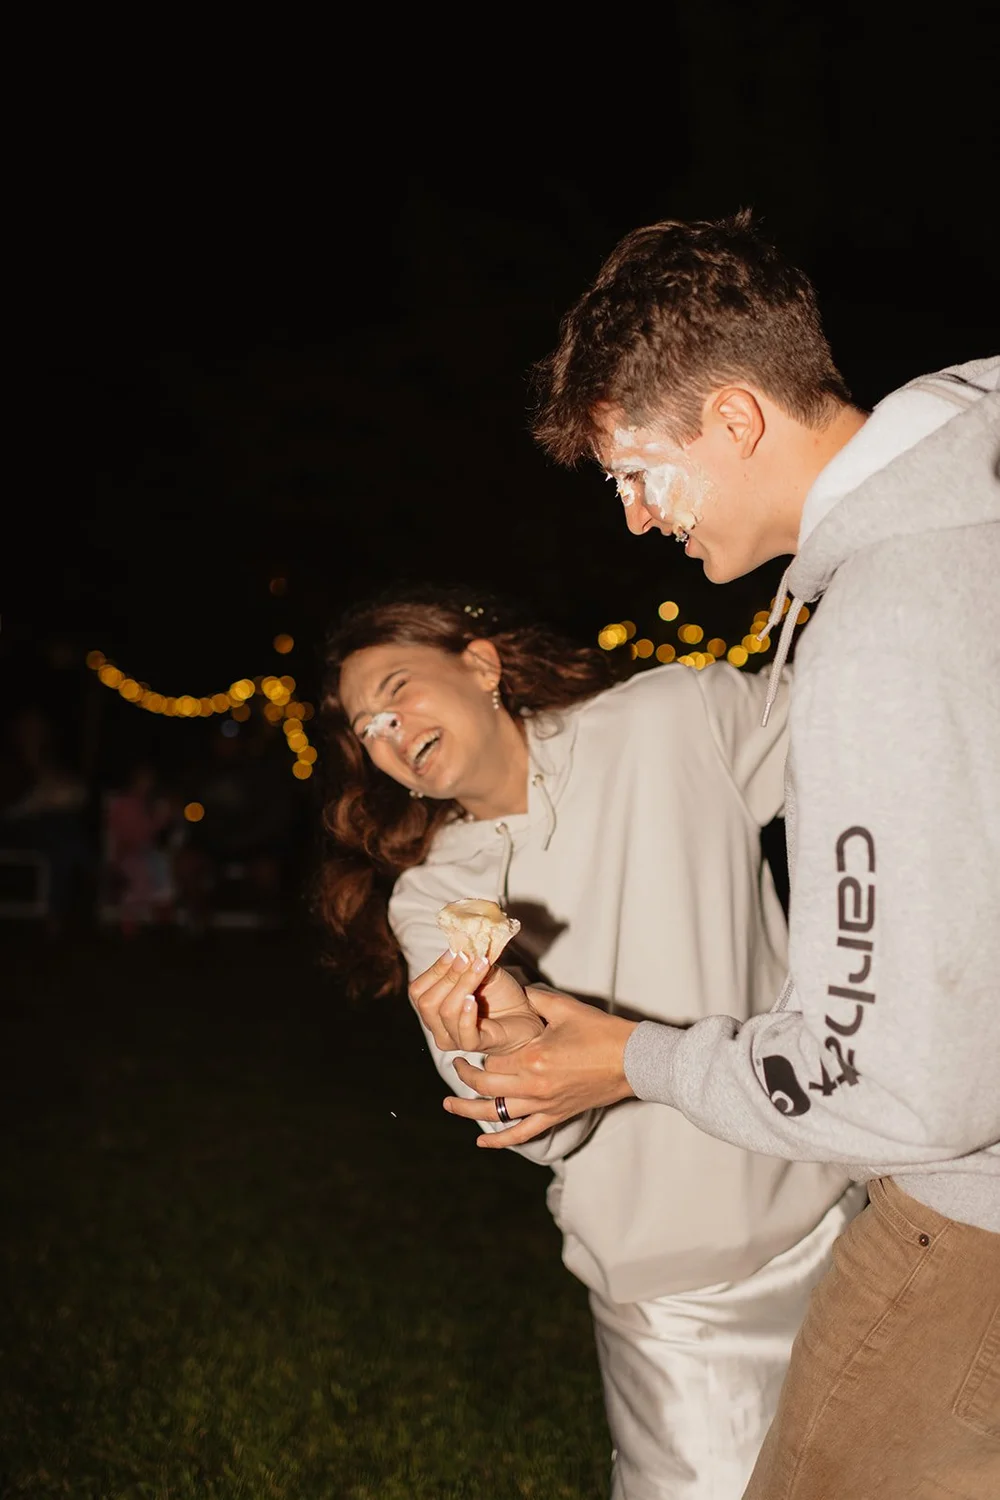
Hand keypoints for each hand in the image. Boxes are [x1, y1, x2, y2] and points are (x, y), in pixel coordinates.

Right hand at [409, 950, 543, 1054]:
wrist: (527, 1014)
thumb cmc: (500, 994)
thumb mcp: (481, 971)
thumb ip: (468, 962)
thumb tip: (460, 946)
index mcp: (433, 1008)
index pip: (418, 990)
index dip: (434, 969)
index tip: (455, 951)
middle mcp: (438, 1026)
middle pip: (427, 1002)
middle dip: (448, 976)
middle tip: (468, 958)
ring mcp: (455, 1039)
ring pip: (446, 1012)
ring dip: (463, 985)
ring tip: (480, 968)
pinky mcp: (476, 1045)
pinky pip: (464, 1032)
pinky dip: (466, 1013)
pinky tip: (474, 998)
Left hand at [446, 988, 637, 1147]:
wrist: (633, 1060)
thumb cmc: (600, 1031)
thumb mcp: (563, 1008)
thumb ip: (533, 999)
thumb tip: (513, 990)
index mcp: (531, 1057)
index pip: (490, 1056)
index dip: (478, 1048)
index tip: (471, 1040)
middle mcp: (533, 1085)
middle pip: (486, 1084)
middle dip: (465, 1075)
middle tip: (456, 1065)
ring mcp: (544, 1105)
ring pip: (496, 1113)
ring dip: (468, 1110)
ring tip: (449, 1105)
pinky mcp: (555, 1115)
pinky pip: (523, 1134)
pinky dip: (500, 1140)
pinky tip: (482, 1142)